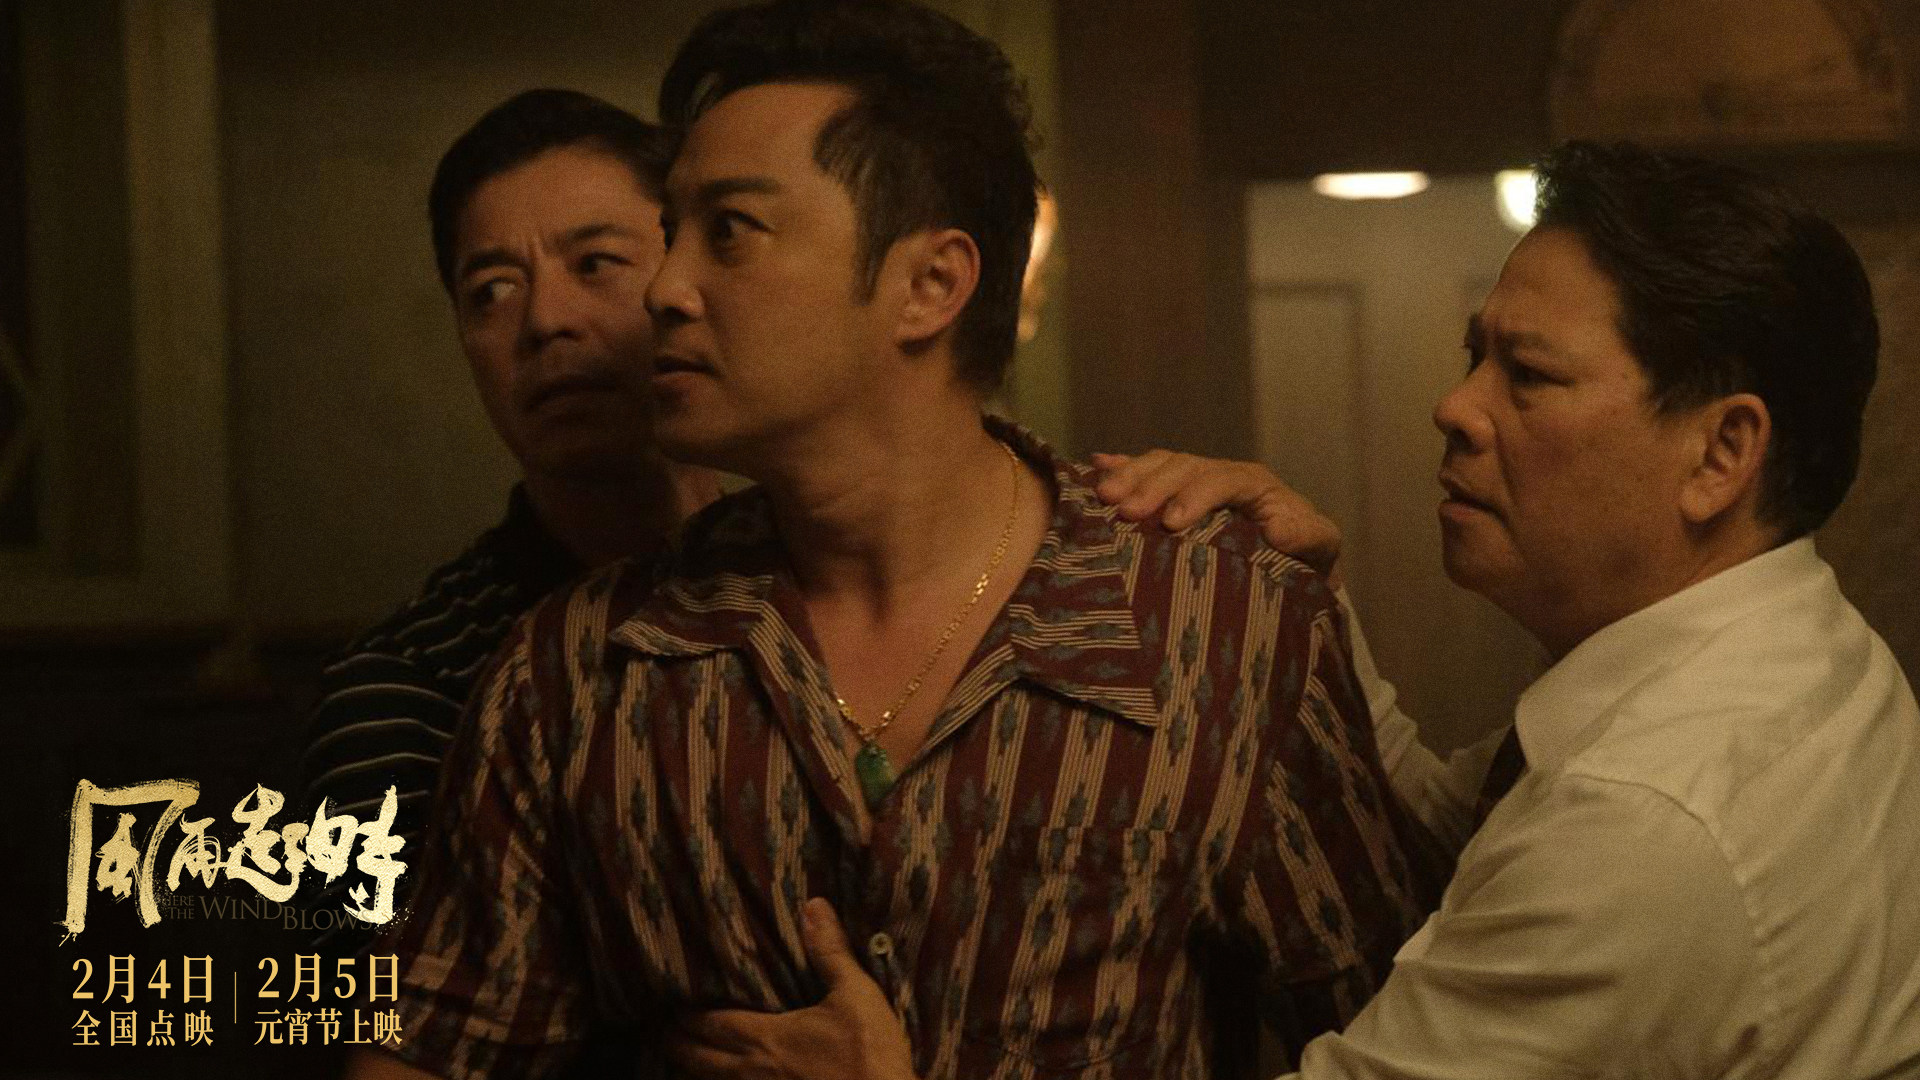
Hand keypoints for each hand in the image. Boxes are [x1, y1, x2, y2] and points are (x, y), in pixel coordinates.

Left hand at [668, 898, 918, 1079]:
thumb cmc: (870, 1056)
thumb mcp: (857, 996)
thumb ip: (830, 953)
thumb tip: (813, 906)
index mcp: (766, 1038)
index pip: (708, 1024)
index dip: (681, 1016)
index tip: (663, 1002)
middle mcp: (752, 1072)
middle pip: (696, 1059)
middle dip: (673, 1043)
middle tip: (657, 1029)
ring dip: (691, 1068)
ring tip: (680, 1056)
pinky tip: (726, 1079)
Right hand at [1091, 450, 1342, 579]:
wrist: (1292, 562)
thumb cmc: (1305, 559)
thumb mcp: (1318, 548)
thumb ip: (1307, 536)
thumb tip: (1279, 527)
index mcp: (1256, 485)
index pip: (1224, 479)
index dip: (1196, 495)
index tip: (1172, 523)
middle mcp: (1223, 474)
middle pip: (1184, 466)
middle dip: (1152, 486)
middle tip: (1123, 511)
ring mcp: (1197, 479)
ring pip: (1161, 464)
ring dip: (1129, 476)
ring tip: (1102, 496)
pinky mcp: (1176, 492)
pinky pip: (1146, 470)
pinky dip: (1121, 466)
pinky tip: (1093, 466)